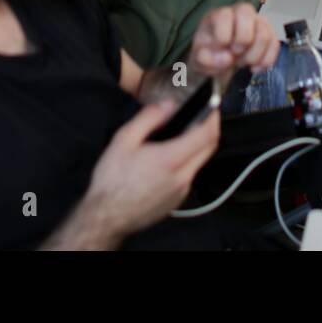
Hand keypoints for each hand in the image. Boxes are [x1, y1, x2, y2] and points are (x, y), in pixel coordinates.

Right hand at [83, 101, 220, 238]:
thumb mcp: (124, 140)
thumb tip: (168, 105)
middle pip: (210, 148)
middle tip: (200, 115)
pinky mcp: (177, 200)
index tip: (211, 105)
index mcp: (170, 160)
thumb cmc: (112, 181)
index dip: (213, 117)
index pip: (207, 135)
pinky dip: (186, 162)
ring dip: (196, 146)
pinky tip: (166, 159)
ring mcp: (182, 191)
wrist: (107, 217)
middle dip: (209, 129)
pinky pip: (189, 175)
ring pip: (199, 162)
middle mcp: (182, 177)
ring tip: (177, 136)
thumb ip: (149, 118)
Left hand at [190, 2, 279, 76]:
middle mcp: (239, 13)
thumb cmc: (208, 52)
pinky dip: (266, 60)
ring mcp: (256, 22)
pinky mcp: (269, 34)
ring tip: (243, 63)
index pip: (224, 15)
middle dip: (242, 40)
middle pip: (247, 13)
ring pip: (264, 31)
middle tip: (235, 55)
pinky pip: (275, 44)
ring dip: (255, 54)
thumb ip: (205, 58)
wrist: (219, 57)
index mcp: (218, 15)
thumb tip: (227, 58)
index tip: (221, 48)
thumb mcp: (198, 58)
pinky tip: (255, 68)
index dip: (223, 35)